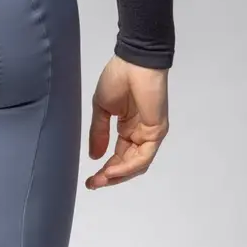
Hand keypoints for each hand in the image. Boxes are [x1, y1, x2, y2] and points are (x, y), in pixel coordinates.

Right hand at [86, 55, 169, 189]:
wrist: (133, 63)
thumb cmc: (117, 79)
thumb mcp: (102, 109)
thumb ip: (99, 132)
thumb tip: (94, 157)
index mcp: (128, 128)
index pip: (118, 156)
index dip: (105, 169)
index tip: (89, 180)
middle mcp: (140, 134)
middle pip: (128, 164)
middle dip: (110, 177)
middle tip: (93, 184)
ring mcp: (150, 134)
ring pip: (137, 164)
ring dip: (118, 175)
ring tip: (101, 179)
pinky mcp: (157, 131)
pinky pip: (144, 155)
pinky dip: (128, 165)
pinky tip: (113, 169)